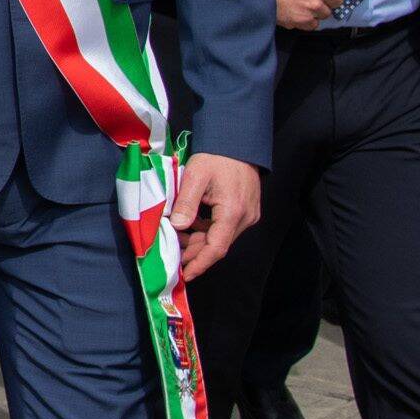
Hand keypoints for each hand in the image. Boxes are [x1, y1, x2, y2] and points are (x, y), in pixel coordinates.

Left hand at [166, 152, 260, 281]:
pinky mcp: (245, 211)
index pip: (216, 248)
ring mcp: (247, 215)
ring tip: (176, 242)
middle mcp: (245, 218)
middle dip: (195, 254)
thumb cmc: (217, 157)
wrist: (238, 143)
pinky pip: (224, 228)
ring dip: (199, 242)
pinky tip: (189, 229)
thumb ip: (186, 203)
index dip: (200, 264)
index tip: (185, 275)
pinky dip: (207, 231)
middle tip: (172, 259)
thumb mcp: (196, 176)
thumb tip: (176, 226)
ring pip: (220, 238)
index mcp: (233, 212)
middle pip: (218, 245)